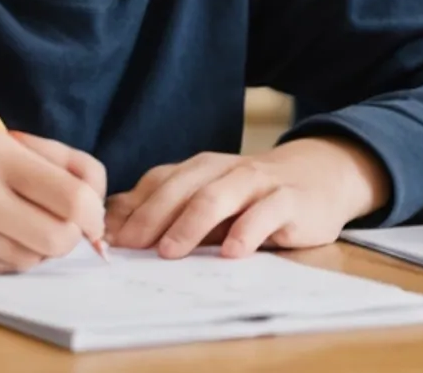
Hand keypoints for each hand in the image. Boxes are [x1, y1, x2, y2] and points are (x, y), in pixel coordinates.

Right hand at [0, 129, 107, 273]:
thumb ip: (52, 163)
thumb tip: (99, 206)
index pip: (74, 194)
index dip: (94, 212)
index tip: (91, 214)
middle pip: (62, 234)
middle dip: (74, 236)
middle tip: (65, 227)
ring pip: (39, 255)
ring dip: (41, 246)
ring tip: (17, 224)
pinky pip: (11, 268)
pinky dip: (14, 257)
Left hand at [106, 136, 388, 258]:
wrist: (318, 175)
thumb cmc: (252, 196)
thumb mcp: (207, 198)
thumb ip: (166, 209)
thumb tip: (111, 226)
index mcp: (199, 169)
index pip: (157, 182)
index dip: (130, 209)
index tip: (104, 238)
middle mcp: (223, 170)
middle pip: (181, 187)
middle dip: (150, 216)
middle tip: (127, 247)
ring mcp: (257, 183)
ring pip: (218, 195)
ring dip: (190, 223)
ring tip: (169, 251)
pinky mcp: (289, 200)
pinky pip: (266, 212)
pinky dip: (247, 231)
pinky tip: (231, 252)